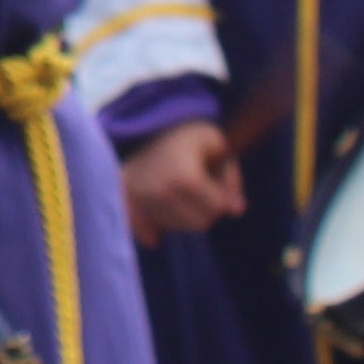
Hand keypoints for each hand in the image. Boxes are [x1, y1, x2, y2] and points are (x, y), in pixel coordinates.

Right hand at [122, 119, 243, 241]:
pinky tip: (159, 213)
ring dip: (183, 216)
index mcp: (185, 176)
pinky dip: (155, 229)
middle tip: (196, 187)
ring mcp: (140, 201)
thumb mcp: (217, 144)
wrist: (142, 129)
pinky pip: (148, 234)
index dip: (222, 194)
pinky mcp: (126, 206)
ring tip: (177, 192)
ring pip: (176, 229)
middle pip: (198, 224)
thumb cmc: (187, 139)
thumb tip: (237, 211)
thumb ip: (232, 178)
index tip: (213, 177)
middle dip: (205, 209)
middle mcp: (160, 192)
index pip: (217, 208)